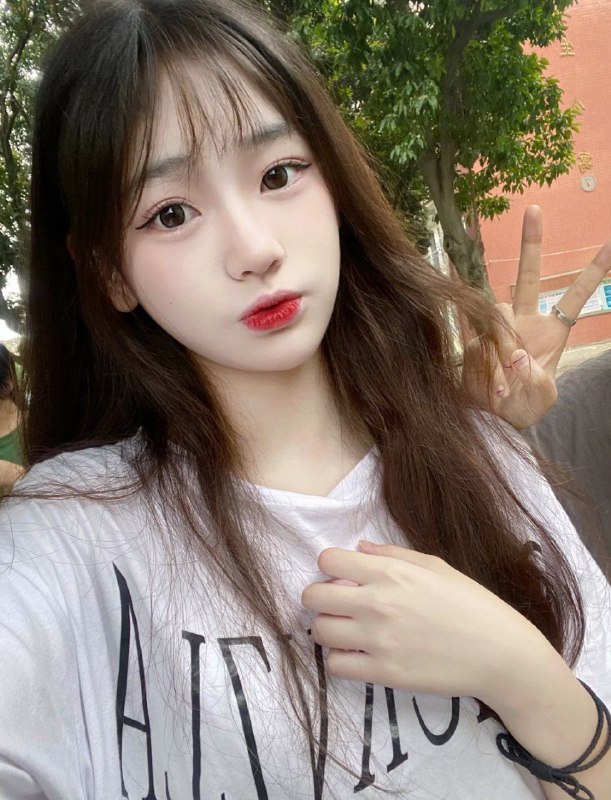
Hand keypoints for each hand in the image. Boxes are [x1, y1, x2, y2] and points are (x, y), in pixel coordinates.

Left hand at [302, 541, 551, 704]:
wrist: (501, 653)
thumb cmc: (472, 604)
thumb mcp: (436, 566)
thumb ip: (392, 554)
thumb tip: (359, 548)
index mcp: (391, 572)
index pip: (328, 560)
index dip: (331, 567)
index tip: (342, 576)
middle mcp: (378, 603)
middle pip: (314, 597)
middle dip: (320, 597)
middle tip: (338, 604)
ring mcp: (379, 641)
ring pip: (319, 632)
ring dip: (328, 628)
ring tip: (347, 630)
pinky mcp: (384, 674)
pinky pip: (335, 666)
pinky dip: (340, 659)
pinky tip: (358, 654)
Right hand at [463, 205, 610, 429]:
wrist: (491, 420)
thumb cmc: (523, 408)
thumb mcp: (542, 398)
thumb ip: (535, 378)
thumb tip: (516, 353)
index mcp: (550, 334)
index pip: (574, 298)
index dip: (592, 272)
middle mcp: (523, 323)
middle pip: (529, 278)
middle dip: (531, 245)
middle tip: (534, 209)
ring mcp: (496, 328)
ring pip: (498, 313)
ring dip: (502, 348)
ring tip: (500, 384)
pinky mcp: (472, 338)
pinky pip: (470, 323)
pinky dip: (469, 320)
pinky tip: (467, 320)